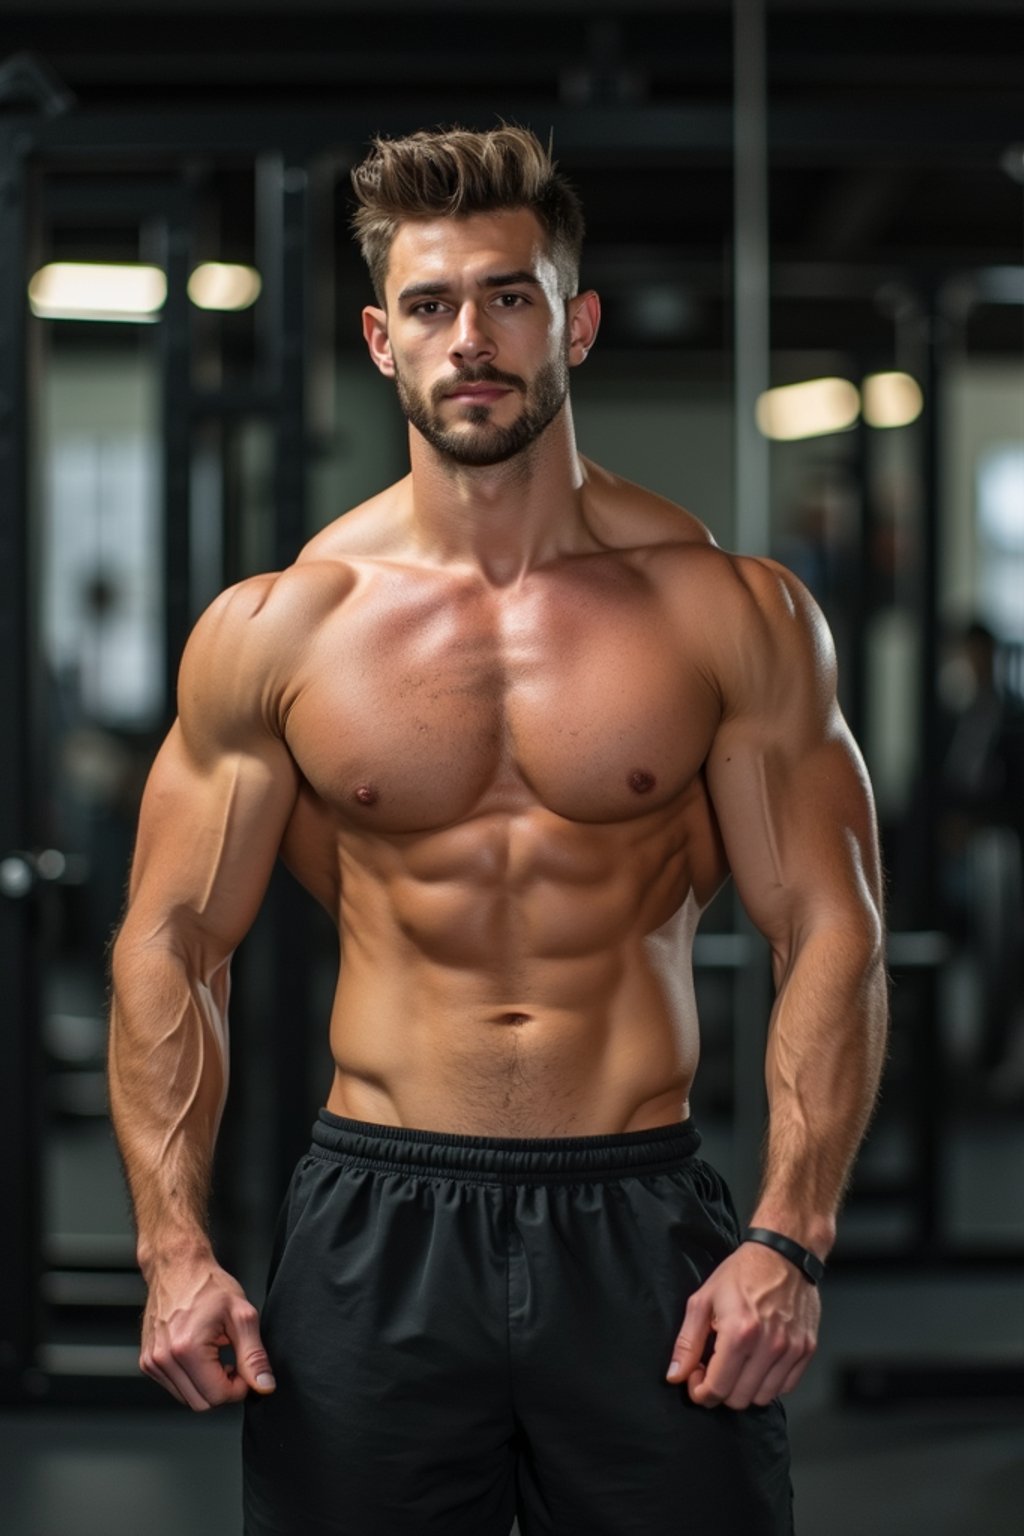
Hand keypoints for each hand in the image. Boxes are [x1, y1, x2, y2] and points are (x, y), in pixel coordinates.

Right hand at [140, 1253, 275, 1410]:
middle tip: (232, 1361)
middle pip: (200, 1403)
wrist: (177, 1266)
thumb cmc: (208, 1284)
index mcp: (186, 1349)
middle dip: (222, 1388)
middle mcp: (163, 1359)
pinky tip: (200, 1355)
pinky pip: (175, 1387)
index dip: (239, 1387)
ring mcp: (151, 1362)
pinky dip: (191, 1378)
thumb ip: (254, 1355)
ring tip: (215, 1353)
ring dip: (206, 1384)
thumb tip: (264, 1385)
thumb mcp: (241, 1315)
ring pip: (187, 1398)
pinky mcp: (147, 1362)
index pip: (217, 1396)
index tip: (243, 1366)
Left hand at [665, 1242, 818, 1408]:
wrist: (784, 1253)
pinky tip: (758, 1361)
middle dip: (720, 1390)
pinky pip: (785, 1387)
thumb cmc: (741, 1273)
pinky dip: (769, 1382)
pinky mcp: (807, 1349)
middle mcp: (769, 1346)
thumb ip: (687, 1342)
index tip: (696, 1377)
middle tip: (715, 1368)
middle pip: (739, 1399)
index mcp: (739, 1333)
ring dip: (745, 1388)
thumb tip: (675, 1376)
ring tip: (737, 1364)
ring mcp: (791, 1350)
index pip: (716, 1389)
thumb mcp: (703, 1299)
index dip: (700, 1391)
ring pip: (762, 1398)